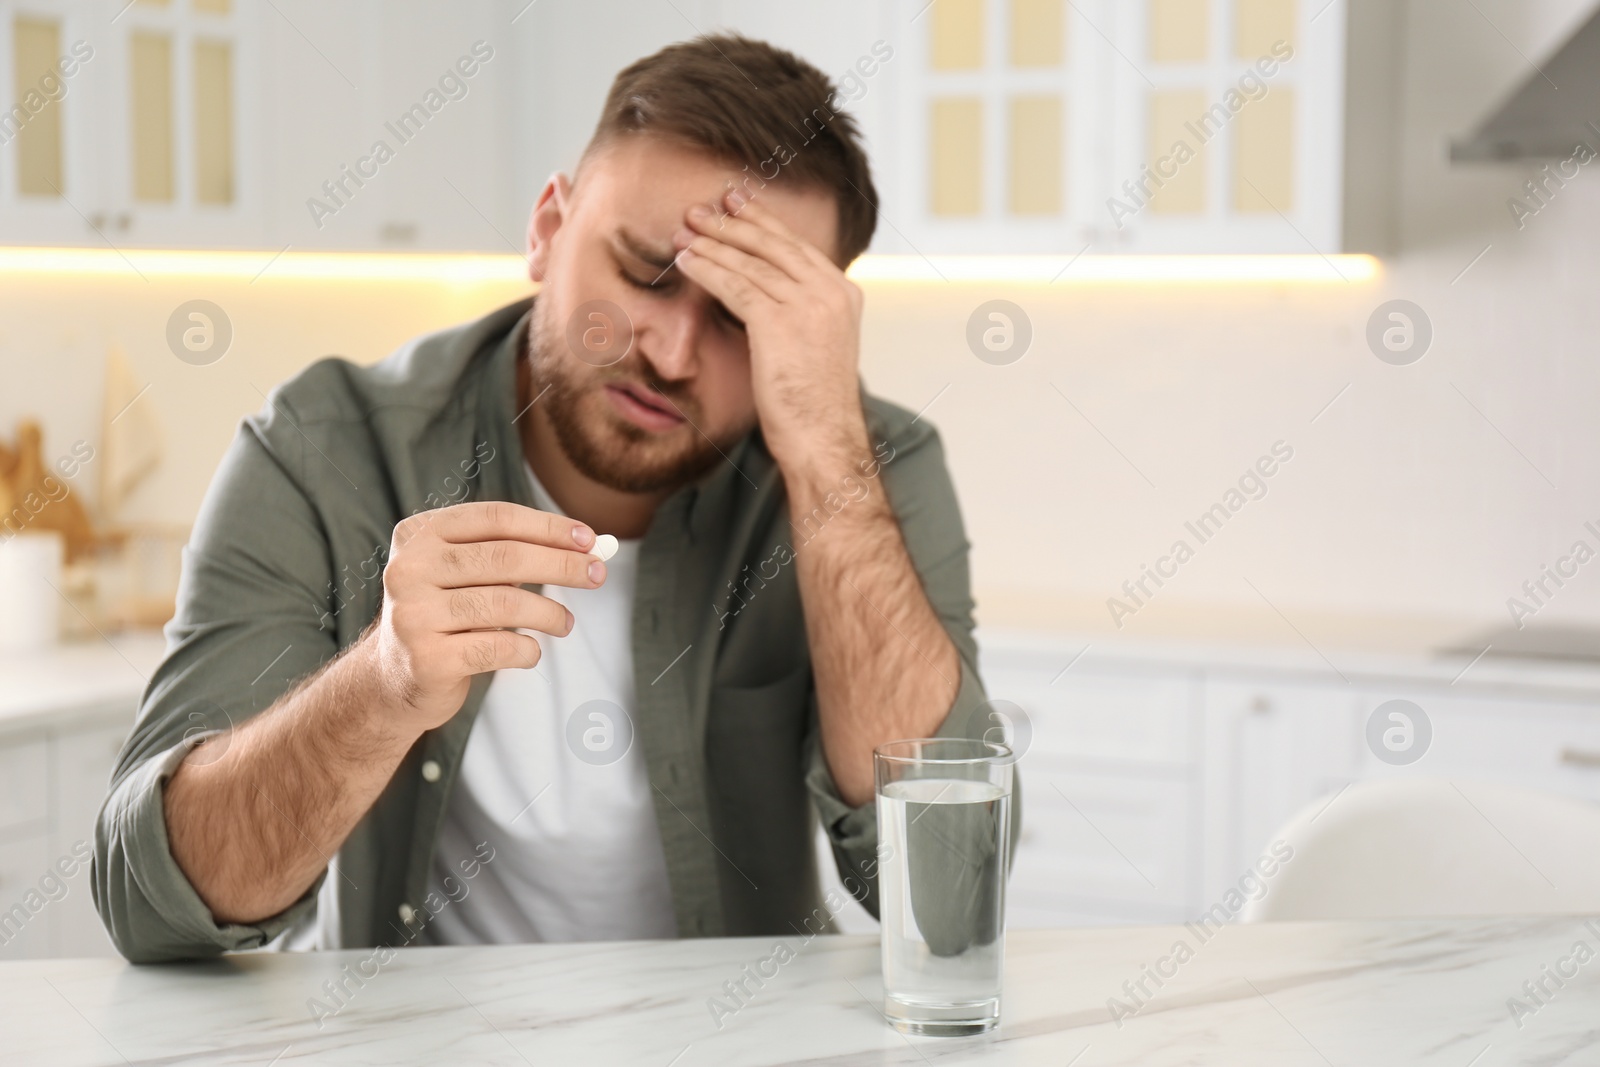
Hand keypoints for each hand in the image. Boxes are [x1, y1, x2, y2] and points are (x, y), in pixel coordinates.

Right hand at [364, 501, 605, 736]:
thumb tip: (588, 547)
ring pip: (505, 603)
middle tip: (597, 575)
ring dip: (549, 613)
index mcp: (419, 535)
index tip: (588, 539)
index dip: (548, 527)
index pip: (496, 518)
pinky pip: (497, 647)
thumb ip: (513, 555)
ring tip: (565, 623)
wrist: (393, 678)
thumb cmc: (444, 615)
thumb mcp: (464, 574)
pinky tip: (530, 650)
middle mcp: (409, 569)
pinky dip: (526, 649)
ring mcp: (413, 615)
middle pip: (505, 557)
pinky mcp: (426, 659)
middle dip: (561, 565)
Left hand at [672, 189, 867, 468]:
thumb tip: (767, 301)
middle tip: (701, 209)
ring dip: (712, 244)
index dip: (763, 222)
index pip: (797, 247)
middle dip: (733, 223)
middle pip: (774, 245)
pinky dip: (706, 270)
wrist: (824, 440)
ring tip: (684, 232)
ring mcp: (809, 304)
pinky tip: (684, 262)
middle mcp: (831, 292)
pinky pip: (735, 285)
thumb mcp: (818, 349)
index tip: (737, 204)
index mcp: (845, 294)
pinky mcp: (780, 322)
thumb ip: (804, 316)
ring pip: (750, 262)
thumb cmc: (814, 407)